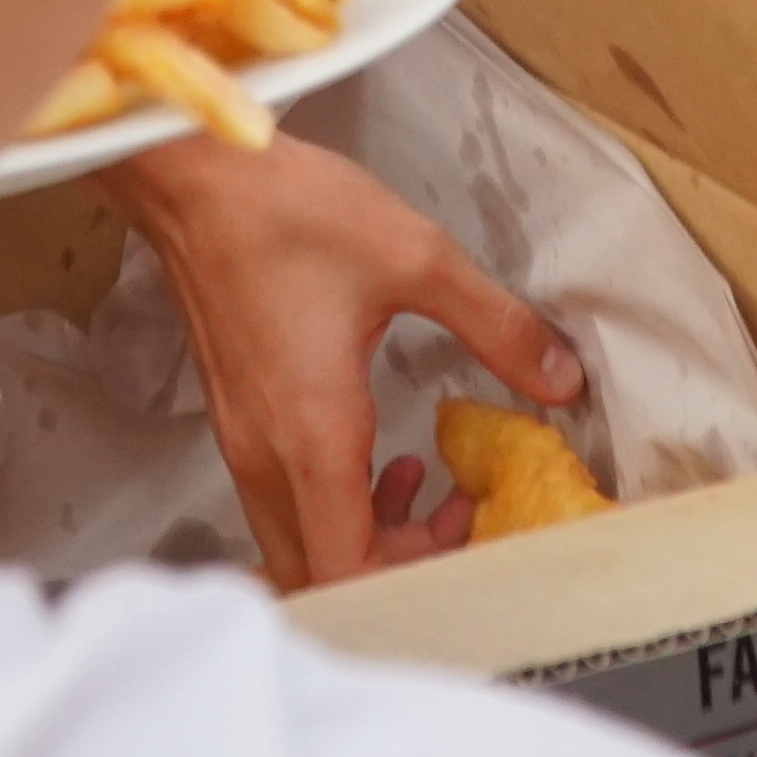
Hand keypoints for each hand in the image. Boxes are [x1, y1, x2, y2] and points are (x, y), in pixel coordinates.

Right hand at [91, 135, 583, 588]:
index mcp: (312, 436)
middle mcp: (267, 457)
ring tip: (418, 479)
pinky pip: (283, 500)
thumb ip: (495, 326)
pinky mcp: (235, 419)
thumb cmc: (290, 214)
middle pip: (322, 572)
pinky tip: (370, 446)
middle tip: (454, 511)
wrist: (195, 178)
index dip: (412, 578)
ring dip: (363, 532)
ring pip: (299, 539)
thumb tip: (560, 378)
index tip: (466, 533)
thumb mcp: (415, 259)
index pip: (348, 571)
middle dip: (396, 564)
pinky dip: (332, 499)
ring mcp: (242, 442)